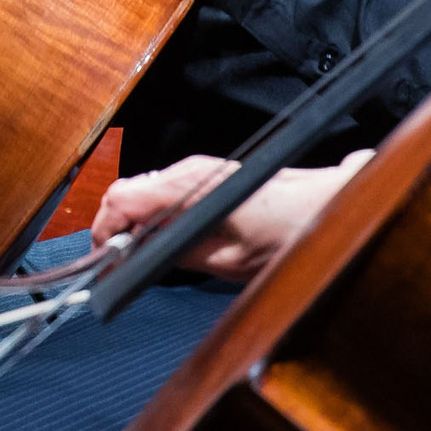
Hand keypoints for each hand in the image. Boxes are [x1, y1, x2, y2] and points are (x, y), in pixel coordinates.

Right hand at [90, 150, 371, 279]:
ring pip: (144, 189)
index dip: (103, 230)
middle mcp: (189, 170)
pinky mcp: (209, 173)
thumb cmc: (288, 234)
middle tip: (116, 262)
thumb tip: (139, 258)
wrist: (328, 207)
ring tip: (137, 254)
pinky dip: (153, 211)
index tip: (102, 258)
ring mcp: (199, 168)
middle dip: (114, 226)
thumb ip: (178, 255)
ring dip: (134, 219)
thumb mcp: (228, 261)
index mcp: (188, 188)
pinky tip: (162, 236)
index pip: (121, 198)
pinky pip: (164, 189)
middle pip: (127, 190)